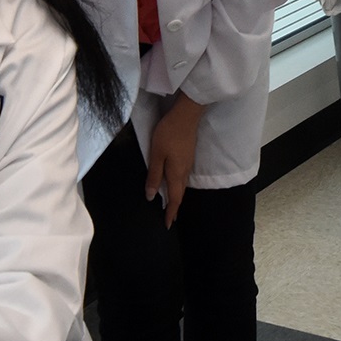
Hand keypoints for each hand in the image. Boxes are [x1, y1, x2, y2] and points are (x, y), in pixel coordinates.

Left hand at [144, 93, 205, 227]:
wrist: (187, 115)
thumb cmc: (169, 134)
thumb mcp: (156, 155)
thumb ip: (154, 176)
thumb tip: (152, 196)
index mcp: (176, 174)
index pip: (175, 199)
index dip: (171, 213)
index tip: (167, 225)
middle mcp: (184, 172)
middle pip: (180, 194)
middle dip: (174, 208)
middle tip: (169, 219)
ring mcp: (188, 164)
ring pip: (182, 186)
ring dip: (177, 198)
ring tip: (171, 205)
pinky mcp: (188, 156)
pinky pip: (183, 178)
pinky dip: (178, 187)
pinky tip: (173, 184)